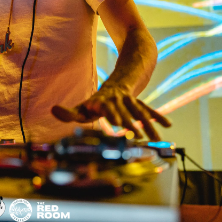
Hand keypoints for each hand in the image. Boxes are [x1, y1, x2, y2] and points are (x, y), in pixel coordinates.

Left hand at [51, 84, 170, 140]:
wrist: (118, 83)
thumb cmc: (96, 103)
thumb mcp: (82, 107)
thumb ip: (69, 112)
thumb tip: (54, 110)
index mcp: (102, 101)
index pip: (103, 106)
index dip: (106, 111)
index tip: (110, 119)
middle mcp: (117, 99)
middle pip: (123, 111)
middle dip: (129, 121)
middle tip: (134, 135)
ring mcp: (130, 100)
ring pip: (139, 111)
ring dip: (148, 124)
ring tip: (155, 138)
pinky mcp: (140, 103)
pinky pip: (150, 110)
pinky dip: (158, 117)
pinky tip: (168, 125)